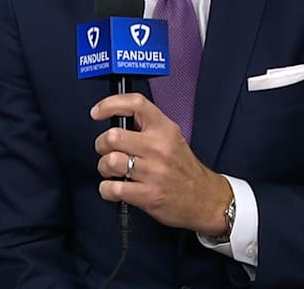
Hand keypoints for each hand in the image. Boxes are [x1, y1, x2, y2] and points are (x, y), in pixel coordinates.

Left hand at [91, 94, 232, 234]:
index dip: (110, 104)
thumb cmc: (184, 169)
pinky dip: (106, 189)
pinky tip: (114, 188)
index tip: (97, 112)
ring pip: (109, 161)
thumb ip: (147, 127)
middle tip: (108, 151)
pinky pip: (112, 188)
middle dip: (102, 145)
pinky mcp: (147, 195)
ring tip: (112, 171)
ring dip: (104, 167)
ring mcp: (153, 172)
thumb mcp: (172, 138)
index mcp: (165, 130)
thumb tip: (115, 118)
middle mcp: (159, 148)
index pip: (135, 104)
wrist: (206, 200)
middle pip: (113, 136)